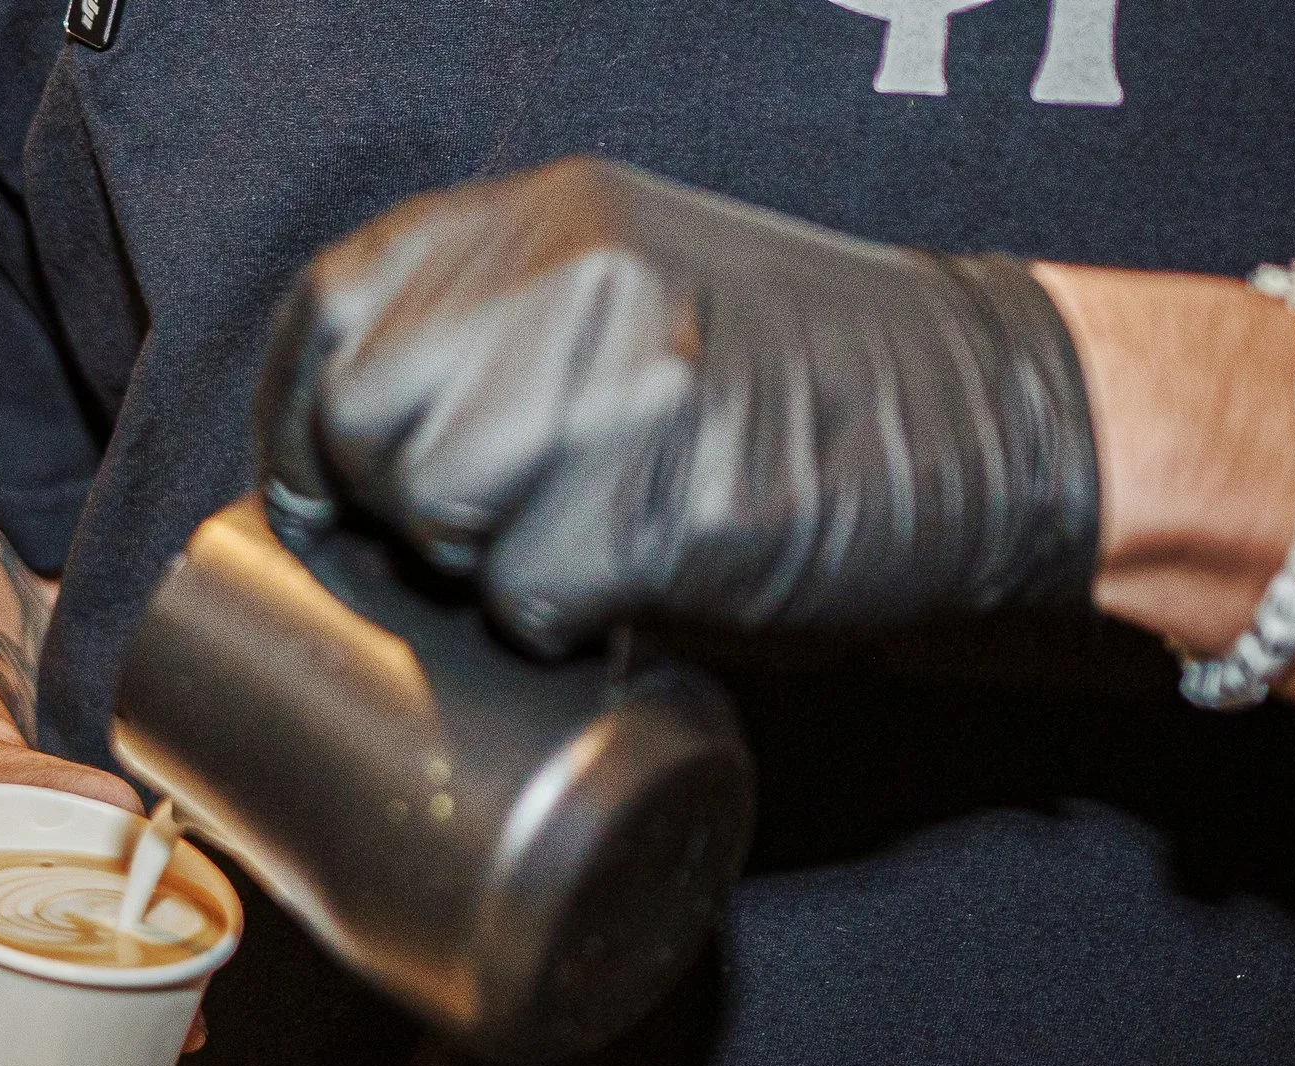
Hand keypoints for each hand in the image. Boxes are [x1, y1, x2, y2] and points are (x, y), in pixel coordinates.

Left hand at [257, 157, 1101, 655]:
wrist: (997, 414)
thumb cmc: (800, 378)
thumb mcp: (626, 296)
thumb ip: (492, 336)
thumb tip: (346, 455)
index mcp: (544, 217)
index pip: (331, 306)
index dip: (296, 421)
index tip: (311, 495)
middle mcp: (570, 273)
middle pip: (362, 415)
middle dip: (392, 502)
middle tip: (479, 534)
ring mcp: (620, 377)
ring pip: (433, 505)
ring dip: (480, 563)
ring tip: (572, 550)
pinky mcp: (670, 494)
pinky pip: (529, 590)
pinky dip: (561, 619)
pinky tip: (627, 588)